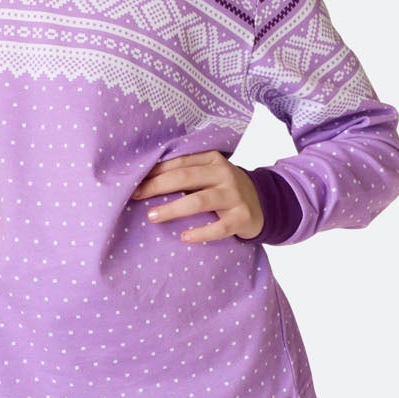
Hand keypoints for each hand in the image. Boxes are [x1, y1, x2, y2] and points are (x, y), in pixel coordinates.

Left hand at [131, 151, 262, 241]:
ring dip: (173, 209)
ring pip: (199, 201)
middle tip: (136, 196)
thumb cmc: (225, 189)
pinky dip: (200, 233)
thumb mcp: (210, 175)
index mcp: (212, 160)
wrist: (264, 204)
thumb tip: (145, 181)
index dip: (155, 171)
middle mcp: (224, 174)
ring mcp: (234, 196)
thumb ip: (187, 173)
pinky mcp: (242, 218)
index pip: (180, 162)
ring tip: (152, 217)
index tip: (134, 181)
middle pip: (186, 177)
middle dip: (157, 186)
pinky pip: (219, 227)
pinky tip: (184, 237)